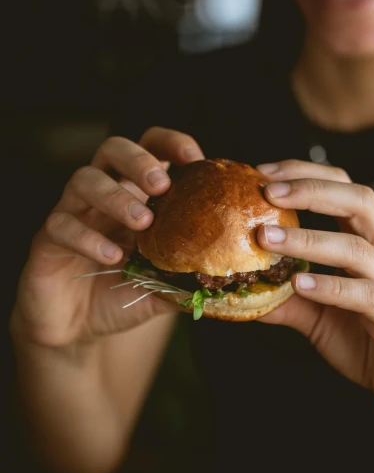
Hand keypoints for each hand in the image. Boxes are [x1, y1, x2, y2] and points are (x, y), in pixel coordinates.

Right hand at [11, 128, 203, 347]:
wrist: (78, 330)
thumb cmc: (123, 294)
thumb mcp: (164, 284)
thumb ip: (190, 274)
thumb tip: (228, 278)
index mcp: (135, 192)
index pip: (149, 147)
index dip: (171, 143)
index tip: (195, 159)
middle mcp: (103, 194)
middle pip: (113, 148)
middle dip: (139, 160)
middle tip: (162, 185)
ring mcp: (72, 212)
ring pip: (84, 179)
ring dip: (116, 196)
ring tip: (143, 223)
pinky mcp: (47, 239)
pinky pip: (61, 225)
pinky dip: (89, 237)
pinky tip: (114, 257)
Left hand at [257, 160, 373, 422]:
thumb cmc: (368, 340)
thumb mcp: (317, 314)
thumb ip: (283, 296)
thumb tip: (236, 289)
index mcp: (372, 242)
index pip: (345, 188)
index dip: (306, 174)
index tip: (263, 173)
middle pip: (360, 200)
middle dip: (312, 189)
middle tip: (267, 190)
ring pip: (358, 248)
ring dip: (310, 239)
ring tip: (267, 237)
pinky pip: (366, 296)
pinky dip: (331, 286)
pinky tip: (299, 284)